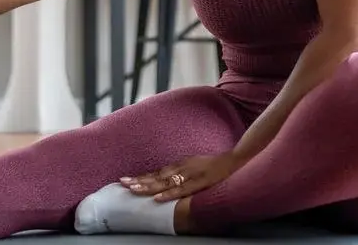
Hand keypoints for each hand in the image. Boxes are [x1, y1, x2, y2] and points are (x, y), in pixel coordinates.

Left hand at [120, 152, 244, 201]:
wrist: (236, 159)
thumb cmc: (216, 165)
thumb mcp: (196, 166)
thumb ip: (183, 172)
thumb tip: (168, 181)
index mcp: (181, 165)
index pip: (157, 173)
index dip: (142, 177)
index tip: (125, 180)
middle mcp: (183, 167)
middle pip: (158, 176)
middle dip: (140, 180)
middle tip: (122, 183)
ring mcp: (191, 174)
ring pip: (166, 182)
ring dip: (149, 186)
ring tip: (134, 190)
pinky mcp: (201, 181)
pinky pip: (183, 189)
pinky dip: (169, 194)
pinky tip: (158, 198)